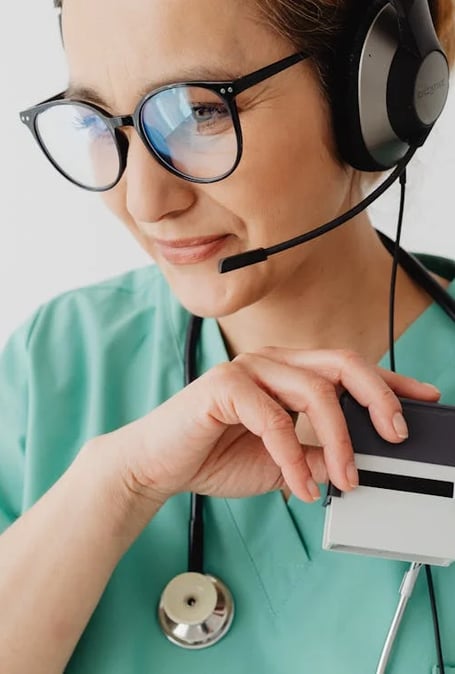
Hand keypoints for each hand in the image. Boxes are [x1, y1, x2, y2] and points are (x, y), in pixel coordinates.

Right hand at [101, 347, 439, 504]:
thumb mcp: (284, 464)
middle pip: (341, 363)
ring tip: (347, 478)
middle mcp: (272, 362)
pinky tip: (299, 485)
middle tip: (397, 434)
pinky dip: (293, 456)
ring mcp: (247, 369)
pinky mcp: (224, 385)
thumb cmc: (214, 455)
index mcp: (288, 372)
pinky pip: (273, 418)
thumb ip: (319, 458)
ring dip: (339, 440)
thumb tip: (358, 463)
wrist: (159, 465)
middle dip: (378, 397)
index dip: (390, 382)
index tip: (425, 398)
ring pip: (314, 390)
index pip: (349, 368)